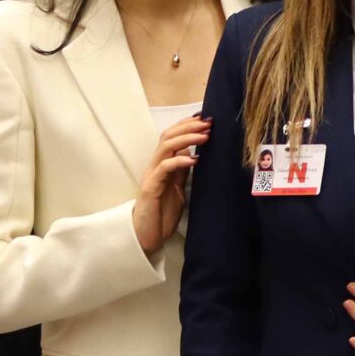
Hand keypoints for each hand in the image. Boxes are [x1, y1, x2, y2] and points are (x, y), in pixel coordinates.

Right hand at [133, 114, 210, 257]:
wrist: (147, 236)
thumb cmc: (162, 214)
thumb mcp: (177, 188)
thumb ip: (181, 171)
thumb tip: (193, 154)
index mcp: (161, 164)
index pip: (171, 136)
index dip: (187, 125)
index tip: (205, 118)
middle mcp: (154, 166)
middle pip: (168, 136)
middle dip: (189, 126)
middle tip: (208, 123)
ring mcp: (151, 175)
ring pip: (165, 147)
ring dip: (186, 138)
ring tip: (204, 136)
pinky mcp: (150, 187)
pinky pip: (164, 168)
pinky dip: (180, 160)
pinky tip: (194, 159)